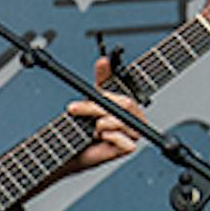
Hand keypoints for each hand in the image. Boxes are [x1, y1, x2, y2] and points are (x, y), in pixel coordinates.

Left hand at [65, 56, 142, 171]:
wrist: (74, 149)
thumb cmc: (85, 125)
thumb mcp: (92, 99)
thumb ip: (101, 79)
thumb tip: (104, 61)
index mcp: (131, 106)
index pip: (126, 95)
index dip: (109, 93)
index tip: (94, 91)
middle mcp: (136, 118)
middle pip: (124, 105)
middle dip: (95, 107)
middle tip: (74, 109)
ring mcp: (134, 134)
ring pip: (116, 121)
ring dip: (97, 125)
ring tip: (91, 130)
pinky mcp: (129, 147)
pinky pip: (117, 137)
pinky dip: (104, 137)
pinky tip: (100, 139)